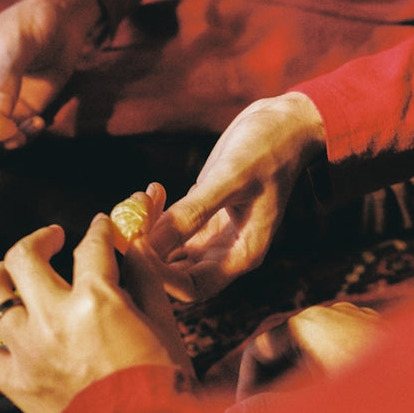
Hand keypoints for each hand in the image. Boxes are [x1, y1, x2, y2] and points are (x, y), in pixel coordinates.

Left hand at [0, 208, 192, 412]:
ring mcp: (27, 349)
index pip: (92, 246)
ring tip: (9, 272)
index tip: (100, 229)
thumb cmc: (160, 386)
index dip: (98, 230)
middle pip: (25, 257)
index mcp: (97, 299)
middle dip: (40, 238)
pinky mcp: (14, 381)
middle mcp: (54, 317)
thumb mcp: (165, 325)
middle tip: (52, 239)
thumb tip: (135, 248)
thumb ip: (146, 279)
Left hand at [149, 92, 325, 300]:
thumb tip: (149, 243)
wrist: (285, 124)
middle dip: (146, 253)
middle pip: (173, 275)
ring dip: (146, 232)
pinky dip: (153, 216)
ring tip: (140, 199)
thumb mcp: (230, 178)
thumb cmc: (268, 149)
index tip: (135, 244)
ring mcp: (212, 235)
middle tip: (129, 220)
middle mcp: (225, 252)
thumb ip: (193, 212)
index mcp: (241, 254)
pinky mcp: (202, 216)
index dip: (158, 276)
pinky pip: (169, 229)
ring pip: (167, 252)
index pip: (190, 288)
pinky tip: (152, 192)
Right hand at [236, 301, 382, 400]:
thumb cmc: (378, 402)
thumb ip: (271, 410)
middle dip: (274, 387)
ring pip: (314, 353)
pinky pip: (341, 354)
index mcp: (311, 323)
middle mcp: (334, 314)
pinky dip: (328, 381)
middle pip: (287, 349)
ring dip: (301, 386)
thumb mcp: (314, 406)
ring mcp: (361, 322)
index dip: (247, 385)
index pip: (260, 349)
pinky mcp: (383, 337)